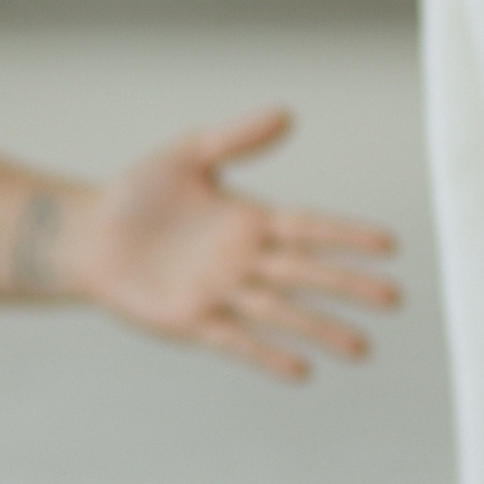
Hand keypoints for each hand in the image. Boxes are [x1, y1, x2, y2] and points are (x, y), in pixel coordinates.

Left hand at [67, 108, 399, 380]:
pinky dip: (268, 356)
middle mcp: (245, 261)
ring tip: (363, 348)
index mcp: (251, 221)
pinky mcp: (193, 322)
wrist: (87, 236)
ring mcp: (222, 294)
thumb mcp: (186, 154)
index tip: (390, 245)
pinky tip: (302, 371)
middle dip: (349, 287)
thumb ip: (236, 138)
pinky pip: (237, 341)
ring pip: (281, 313)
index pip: (311, 228)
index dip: (347, 236)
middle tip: (396, 300)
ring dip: (321, 329)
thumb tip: (289, 112)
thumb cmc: (138, 194)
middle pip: (307, 274)